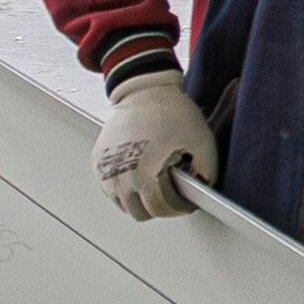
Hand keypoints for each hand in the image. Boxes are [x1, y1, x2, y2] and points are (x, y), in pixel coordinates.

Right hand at [93, 72, 217, 220]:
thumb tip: (202, 193)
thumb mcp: (201, 143)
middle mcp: (120, 174)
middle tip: (171, 194)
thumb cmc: (172, 113)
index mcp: (144, 172)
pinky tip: (138, 175)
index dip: (176, 208)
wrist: (145, 91)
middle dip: (158, 207)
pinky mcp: (98, 160)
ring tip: (155, 184)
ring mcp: (106, 168)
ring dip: (139, 200)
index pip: (158, 209)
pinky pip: (109, 187)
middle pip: (138, 212)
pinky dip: (124, 188)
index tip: (184, 202)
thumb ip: (205, 172)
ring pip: (121, 203)